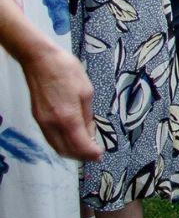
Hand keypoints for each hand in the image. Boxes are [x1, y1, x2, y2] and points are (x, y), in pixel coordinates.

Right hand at [20, 42, 100, 162]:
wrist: (40, 60)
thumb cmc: (66, 71)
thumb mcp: (86, 91)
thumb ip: (87, 116)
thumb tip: (90, 133)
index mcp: (68, 117)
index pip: (80, 145)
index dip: (91, 154)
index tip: (100, 156)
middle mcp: (52, 124)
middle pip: (66, 150)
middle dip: (81, 156)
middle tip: (95, 154)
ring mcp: (42, 122)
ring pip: (56, 146)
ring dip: (71, 152)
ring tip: (85, 148)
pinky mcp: (38, 118)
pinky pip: (50, 138)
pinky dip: (61, 143)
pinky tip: (71, 139)